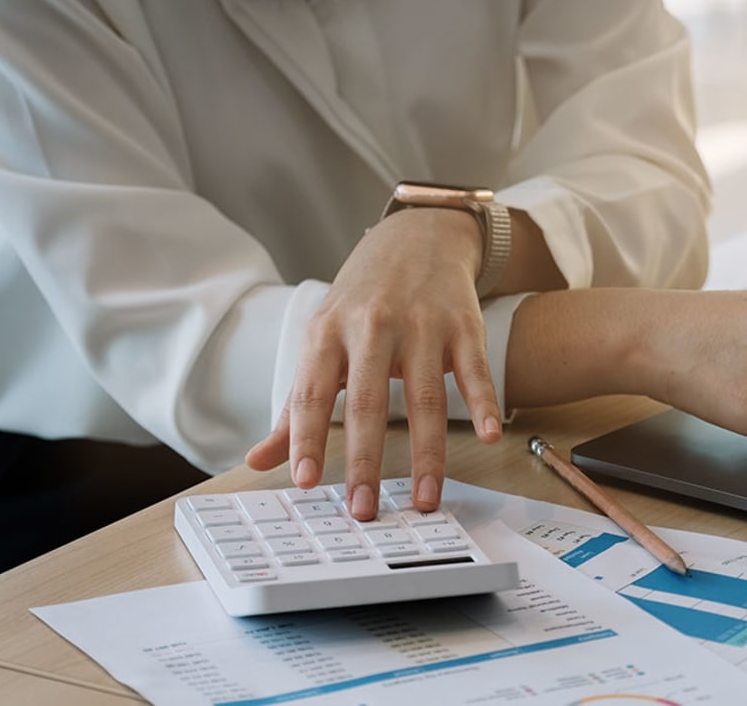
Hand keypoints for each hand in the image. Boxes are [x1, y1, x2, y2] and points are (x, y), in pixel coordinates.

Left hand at [245, 209, 501, 518]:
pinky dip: (483, 403)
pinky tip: (487, 435)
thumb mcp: (322, 341)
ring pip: (425, 397)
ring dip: (427, 454)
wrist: (416, 237)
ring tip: (424, 499)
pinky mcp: (463, 325)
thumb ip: (297, 404)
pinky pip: (474, 371)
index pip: (313, 393)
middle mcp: (373, 326)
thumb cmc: (362, 301)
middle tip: (364, 509)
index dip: (308, 438)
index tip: (306, 481)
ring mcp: (422, 325)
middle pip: (369, 402)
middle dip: (366, 460)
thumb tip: (259, 461)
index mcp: (328, 333)